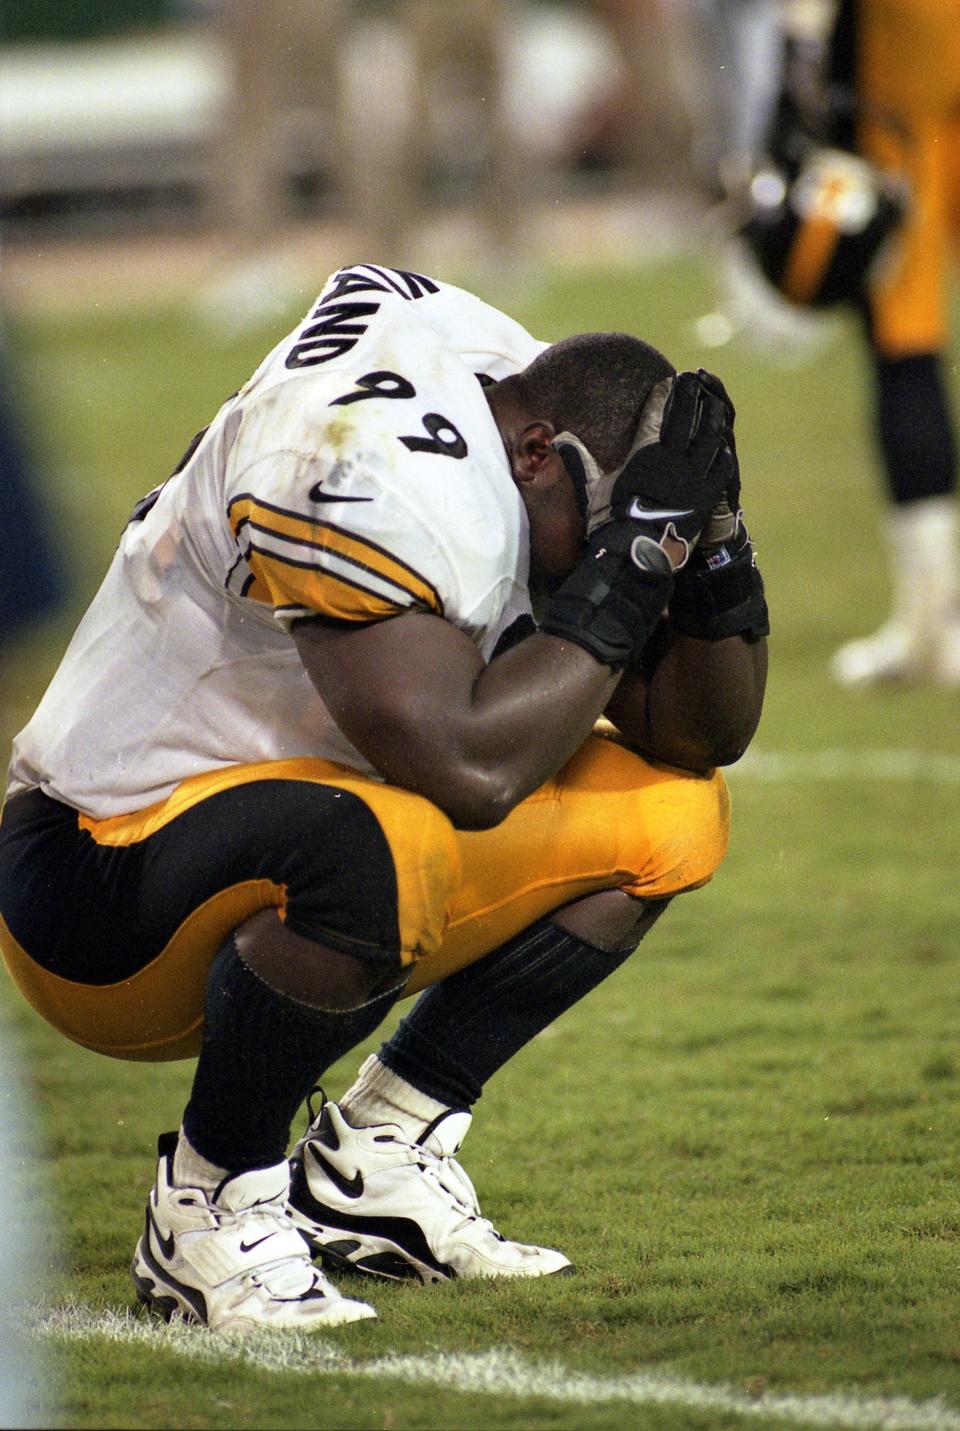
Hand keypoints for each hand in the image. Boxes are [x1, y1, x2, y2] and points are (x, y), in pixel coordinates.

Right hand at [587, 370, 735, 567]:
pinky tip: (724, 446)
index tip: (667, 381)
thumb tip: (561, 439)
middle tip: (692, 379)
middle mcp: (672, 459)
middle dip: (688, 395)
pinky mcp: (706, 496)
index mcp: (645, 454)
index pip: (656, 414)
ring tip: (715, 403)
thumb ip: (583, 462)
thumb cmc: (612, 521)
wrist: (638, 552)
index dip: (662, 395)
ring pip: (709, 438)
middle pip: (686, 418)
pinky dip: (722, 454)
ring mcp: (693, 477)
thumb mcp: (595, 489)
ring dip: (712, 417)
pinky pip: (720, 468)